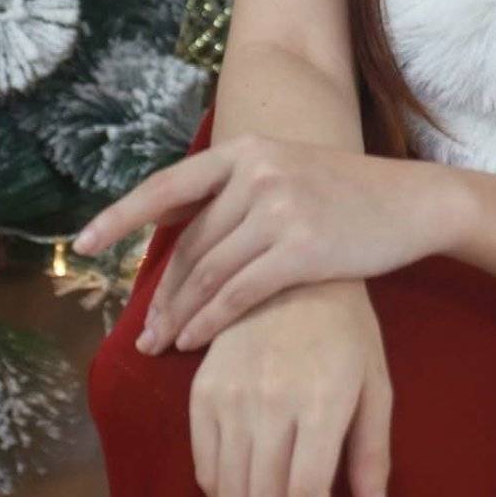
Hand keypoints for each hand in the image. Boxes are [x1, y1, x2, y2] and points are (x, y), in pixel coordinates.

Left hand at [72, 132, 465, 352]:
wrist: (412, 201)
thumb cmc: (347, 195)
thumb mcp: (287, 173)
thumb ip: (236, 193)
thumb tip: (177, 226)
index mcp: (246, 150)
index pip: (167, 186)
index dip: (120, 216)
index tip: (83, 243)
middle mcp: (256, 171)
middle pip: (189, 244)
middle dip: (159, 295)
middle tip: (140, 333)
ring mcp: (277, 206)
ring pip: (208, 272)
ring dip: (179, 315)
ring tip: (162, 346)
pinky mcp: (299, 245)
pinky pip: (237, 292)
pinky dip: (209, 322)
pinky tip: (194, 344)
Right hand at [189, 279, 392, 496]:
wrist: (291, 270)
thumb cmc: (347, 329)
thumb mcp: (376, 383)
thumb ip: (373, 454)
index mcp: (322, 401)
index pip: (306, 496)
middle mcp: (271, 402)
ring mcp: (231, 397)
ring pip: (230, 495)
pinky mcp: (203, 393)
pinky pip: (205, 466)